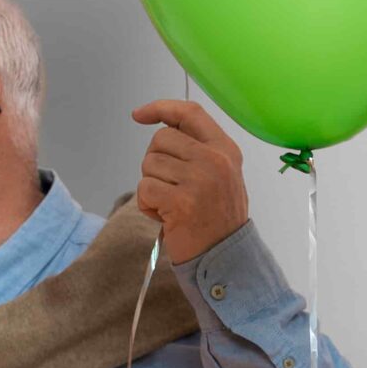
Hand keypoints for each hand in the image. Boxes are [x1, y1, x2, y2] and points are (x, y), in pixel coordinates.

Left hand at [132, 98, 247, 263]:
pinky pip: (145, 189)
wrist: (227, 259)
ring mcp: (200, 180)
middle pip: (161, 138)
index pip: (189, 113)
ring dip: (151, 186)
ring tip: (170, 205)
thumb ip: (198, 150)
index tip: (139, 114)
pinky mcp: (182, 202)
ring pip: (149, 164)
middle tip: (169, 187)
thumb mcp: (221, 175)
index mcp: (225, 149)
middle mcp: (215, 160)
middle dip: (154, 162)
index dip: (161, 108)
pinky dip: (147, 205)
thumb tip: (161, 128)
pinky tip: (165, 217)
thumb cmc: (218, 219)